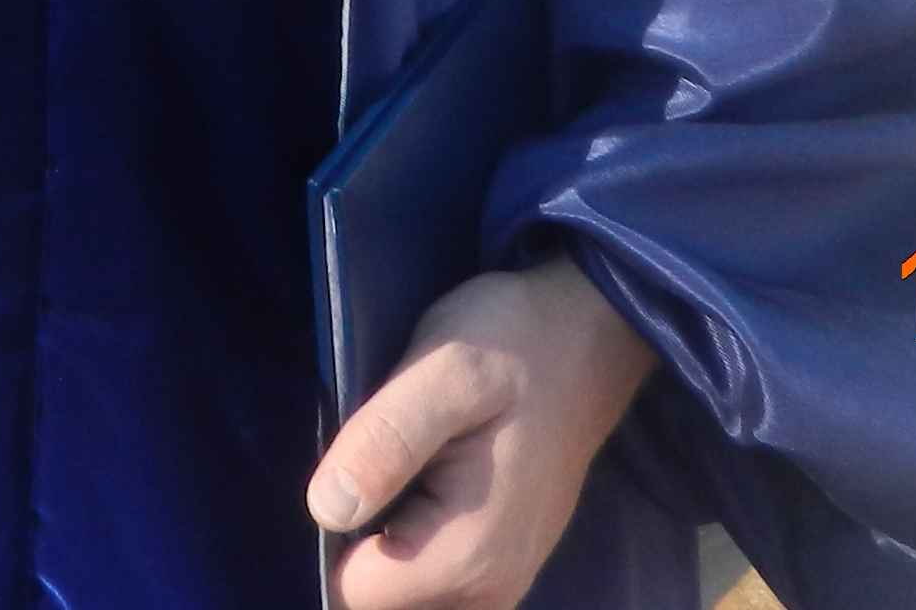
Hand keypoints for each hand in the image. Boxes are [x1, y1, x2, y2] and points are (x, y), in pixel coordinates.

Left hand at [308, 258, 659, 609]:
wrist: (589, 333)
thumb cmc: (515, 343)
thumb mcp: (445, 370)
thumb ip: (386, 441)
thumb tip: (327, 508)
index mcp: (468, 555)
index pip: (355, 592)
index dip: (330, 533)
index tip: (348, 469)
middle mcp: (489, 588)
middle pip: (379, 598)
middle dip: (358, 538)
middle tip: (373, 458)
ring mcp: (501, 578)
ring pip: (405, 591)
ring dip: (384, 539)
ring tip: (394, 465)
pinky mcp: (502, 558)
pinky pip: (434, 576)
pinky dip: (411, 539)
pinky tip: (415, 479)